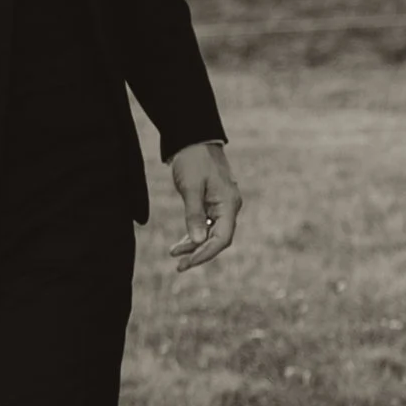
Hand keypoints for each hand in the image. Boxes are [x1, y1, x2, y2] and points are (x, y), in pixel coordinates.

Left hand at [168, 138, 241, 272]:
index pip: (222, 238)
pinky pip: (208, 224)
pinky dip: (196, 234)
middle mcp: (230, 206)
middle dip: (199, 253)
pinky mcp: (214, 203)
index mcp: (229, 203)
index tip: (187, 262)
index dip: (205, 253)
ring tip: (175, 255)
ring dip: (195, 245)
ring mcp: (223, 205)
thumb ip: (194, 215)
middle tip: (179, 265)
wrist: (194, 139)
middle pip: (219, 239)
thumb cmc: (193, 160)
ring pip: (213, 233)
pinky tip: (182, 243)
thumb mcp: (190, 188)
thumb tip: (198, 242)